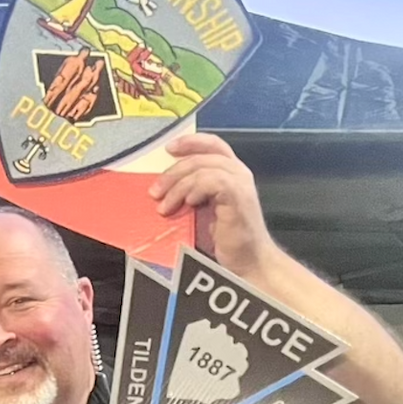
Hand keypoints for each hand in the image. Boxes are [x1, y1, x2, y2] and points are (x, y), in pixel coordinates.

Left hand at [150, 132, 277, 274]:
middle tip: (154, 192)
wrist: (248, 262)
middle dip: (173, 171)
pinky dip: (195, 189)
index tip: (168, 148)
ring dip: (178, 185)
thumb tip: (160, 188)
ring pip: (203, 167)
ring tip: (164, 206)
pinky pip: (212, 180)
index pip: (212, 144)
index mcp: (230, 172)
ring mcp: (240, 183)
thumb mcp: (202, 210)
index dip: (190, 142)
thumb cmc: (224, 239)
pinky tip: (188, 203)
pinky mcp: (238, 196)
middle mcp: (238, 172)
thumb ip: (190, 193)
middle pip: (201, 156)